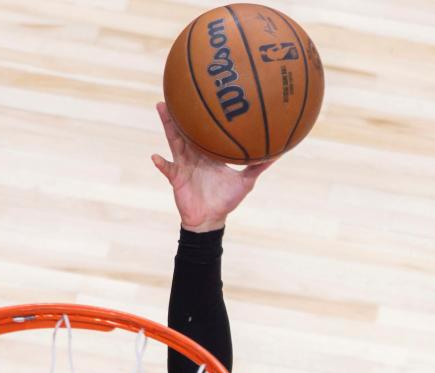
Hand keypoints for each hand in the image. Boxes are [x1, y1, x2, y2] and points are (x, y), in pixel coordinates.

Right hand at [152, 102, 273, 230]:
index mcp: (208, 153)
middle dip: (179, 112)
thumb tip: (278, 155)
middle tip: (174, 92)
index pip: (203, 131)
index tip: (200, 96)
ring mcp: (183, 165)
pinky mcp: (176, 179)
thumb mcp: (246, 182)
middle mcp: (194, 155)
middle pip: (184, 130)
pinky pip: (167, 170)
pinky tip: (156, 157)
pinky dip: (161, 164)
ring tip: (162, 107)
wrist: (211, 218)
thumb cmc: (226, 200)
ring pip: (173, 141)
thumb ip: (258, 167)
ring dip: (168, 125)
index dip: (200, 116)